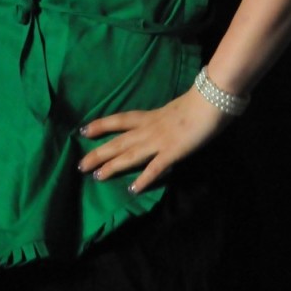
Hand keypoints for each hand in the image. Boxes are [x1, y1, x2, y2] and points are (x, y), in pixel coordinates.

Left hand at [77, 86, 229, 194]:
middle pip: (118, 141)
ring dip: (112, 166)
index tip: (83, 131)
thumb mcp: (174, 110)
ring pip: (130, 154)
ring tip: (97, 176)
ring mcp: (159, 140)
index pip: (119, 119)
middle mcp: (149, 128)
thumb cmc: (197, 102)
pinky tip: (132, 189)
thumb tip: (162, 126)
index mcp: (149, 116)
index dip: (101, 125)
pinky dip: (143, 179)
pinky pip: (154, 168)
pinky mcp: (172, 152)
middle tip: (80, 165)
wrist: (210, 101)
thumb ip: (165, 119)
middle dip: (98, 153)